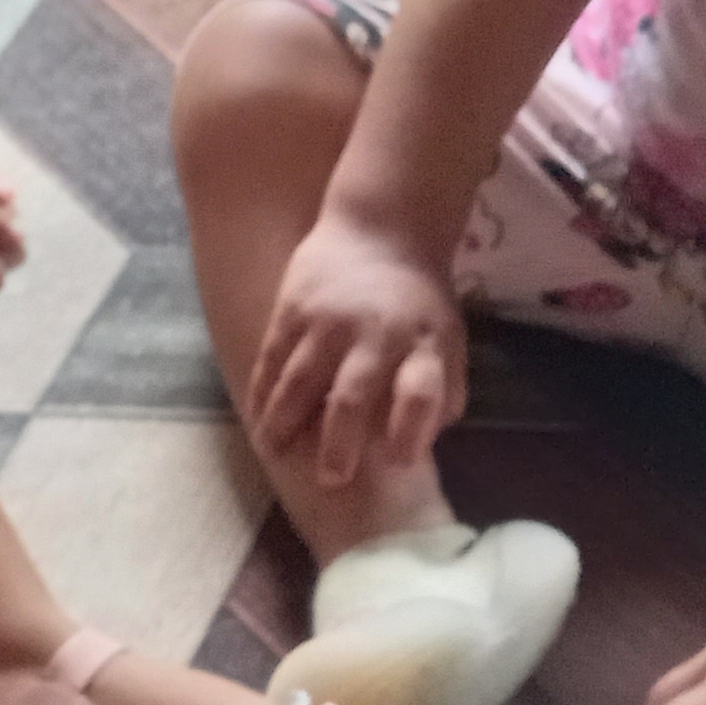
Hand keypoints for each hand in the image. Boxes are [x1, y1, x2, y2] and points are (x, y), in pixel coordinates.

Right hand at [249, 215, 468, 486]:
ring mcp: (328, 321)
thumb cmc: (418, 297)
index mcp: (423, 344)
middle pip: (354, 393)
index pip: (422, 392)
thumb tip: (419, 443)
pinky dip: (262, 392)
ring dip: (285, 422)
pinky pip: (272, 359)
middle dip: (339, 440)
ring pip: (300, 381)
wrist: (381, 225)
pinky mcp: (292, 308)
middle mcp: (376, 335)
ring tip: (273, 453)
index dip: (411, 430)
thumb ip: (441, 388)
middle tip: (328, 479)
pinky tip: (257, 419)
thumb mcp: (448, 336)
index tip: (398, 462)